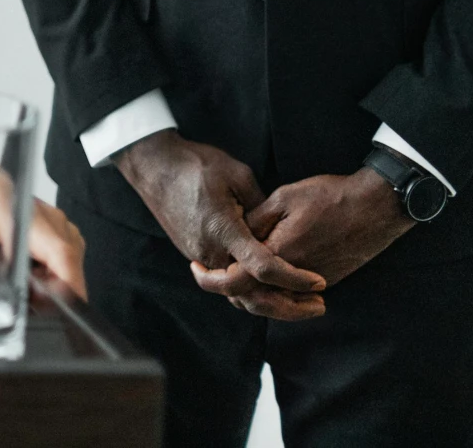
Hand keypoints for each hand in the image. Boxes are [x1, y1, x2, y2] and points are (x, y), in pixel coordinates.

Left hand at [0, 132, 88, 297]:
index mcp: (27, 217)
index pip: (62, 255)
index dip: (66, 284)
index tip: (59, 305)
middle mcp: (50, 219)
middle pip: (70, 265)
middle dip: (55, 289)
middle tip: (28, 296)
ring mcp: (58, 221)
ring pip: (71, 262)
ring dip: (53, 279)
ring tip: (26, 278)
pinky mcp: (59, 224)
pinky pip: (66, 254)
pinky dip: (52, 267)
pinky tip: (31, 266)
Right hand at [115, 129, 326, 319]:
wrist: (153, 165)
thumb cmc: (197, 164)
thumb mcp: (238, 175)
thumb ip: (263, 206)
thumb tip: (280, 229)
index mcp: (224, 230)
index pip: (263, 268)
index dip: (295, 278)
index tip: (319, 281)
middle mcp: (210, 250)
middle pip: (251, 295)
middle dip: (287, 307)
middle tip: (317, 306)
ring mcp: (199, 255)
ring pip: (238, 294)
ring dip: (270, 302)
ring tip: (300, 301)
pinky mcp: (194, 254)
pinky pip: (226, 283)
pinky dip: (251, 290)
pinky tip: (272, 286)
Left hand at [193, 168, 408, 305]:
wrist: (375, 207)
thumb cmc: (329, 196)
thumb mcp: (284, 198)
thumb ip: (255, 220)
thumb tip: (235, 234)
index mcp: (279, 253)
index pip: (236, 281)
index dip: (212, 278)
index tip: (197, 266)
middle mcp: (295, 277)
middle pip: (252, 299)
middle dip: (228, 290)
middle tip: (209, 273)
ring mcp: (314, 283)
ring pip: (273, 302)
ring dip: (250, 294)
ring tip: (231, 275)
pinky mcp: (328, 281)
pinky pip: (293, 298)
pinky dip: (274, 293)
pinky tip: (261, 276)